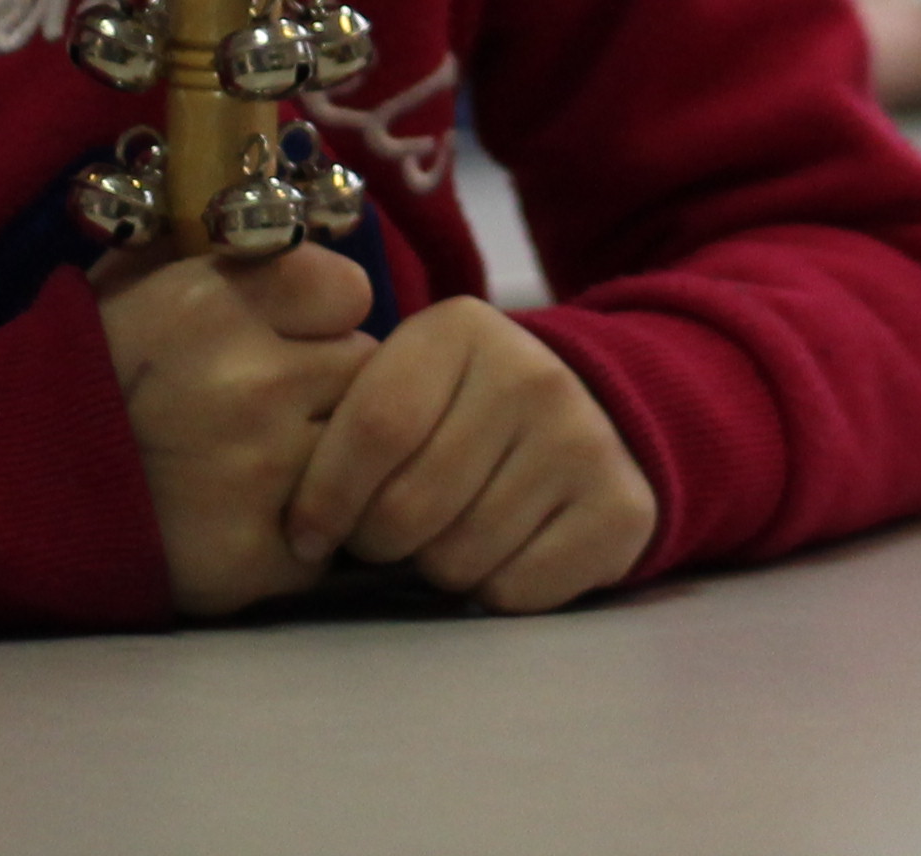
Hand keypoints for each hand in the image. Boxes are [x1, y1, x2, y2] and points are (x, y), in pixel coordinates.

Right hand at [99, 245, 379, 614]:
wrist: (5, 489)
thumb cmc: (86, 372)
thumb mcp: (136, 280)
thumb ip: (221, 253)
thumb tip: (301, 226)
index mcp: (216, 302)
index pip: (352, 292)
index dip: (322, 315)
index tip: (288, 332)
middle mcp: (250, 382)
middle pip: (361, 369)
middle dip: (325, 382)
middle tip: (265, 404)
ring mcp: (261, 474)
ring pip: (351, 451)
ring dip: (317, 454)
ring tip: (252, 459)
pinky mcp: (259, 558)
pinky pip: (325, 537)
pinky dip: (296, 535)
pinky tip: (242, 520)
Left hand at [284, 298, 658, 611]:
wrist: (592, 414)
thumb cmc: (463, 410)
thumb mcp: (408, 379)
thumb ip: (352, 424)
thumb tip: (300, 530)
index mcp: (462, 330)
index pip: (375, 428)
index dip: (326, 497)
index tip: (307, 535)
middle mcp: (532, 374)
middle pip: (411, 506)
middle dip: (379, 541)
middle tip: (387, 536)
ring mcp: (584, 441)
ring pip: (459, 558)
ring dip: (438, 566)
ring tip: (451, 533)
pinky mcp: (620, 509)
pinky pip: (515, 590)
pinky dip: (495, 588)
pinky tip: (506, 549)